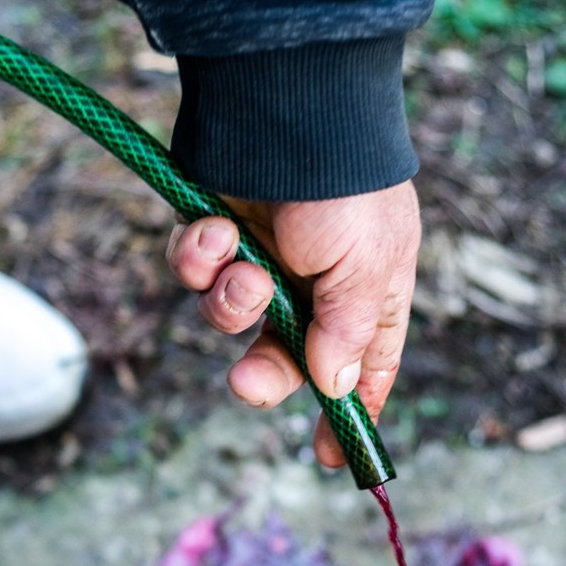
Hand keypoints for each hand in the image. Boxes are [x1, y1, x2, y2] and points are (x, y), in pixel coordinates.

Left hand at [165, 180, 420, 467]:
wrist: (287, 104)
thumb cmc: (344, 186)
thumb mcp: (365, 270)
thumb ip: (347, 335)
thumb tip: (333, 389)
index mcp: (370, 290)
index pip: (365, 368)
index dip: (349, 415)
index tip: (332, 460)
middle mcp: (314, 279)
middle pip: (283, 358)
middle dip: (262, 375)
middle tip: (246, 381)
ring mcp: (261, 253)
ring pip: (229, 318)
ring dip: (230, 305)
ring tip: (240, 273)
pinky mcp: (214, 226)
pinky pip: (195, 269)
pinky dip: (199, 258)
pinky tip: (212, 232)